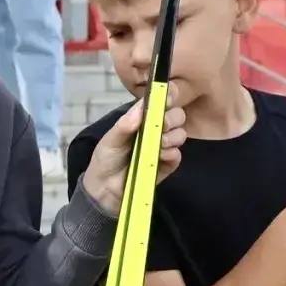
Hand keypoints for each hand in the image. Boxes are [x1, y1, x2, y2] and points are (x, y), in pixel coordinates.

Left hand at [80, 83, 186, 214]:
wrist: (105, 188)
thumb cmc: (106, 158)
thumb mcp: (110, 139)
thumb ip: (124, 125)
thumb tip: (141, 108)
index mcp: (143, 118)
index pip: (162, 101)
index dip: (168, 96)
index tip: (166, 100)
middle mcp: (156, 130)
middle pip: (177, 115)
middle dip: (172, 119)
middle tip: (160, 127)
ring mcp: (163, 147)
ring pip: (181, 134)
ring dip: (172, 137)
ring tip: (157, 145)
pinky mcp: (167, 165)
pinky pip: (178, 156)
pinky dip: (171, 154)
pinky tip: (159, 157)